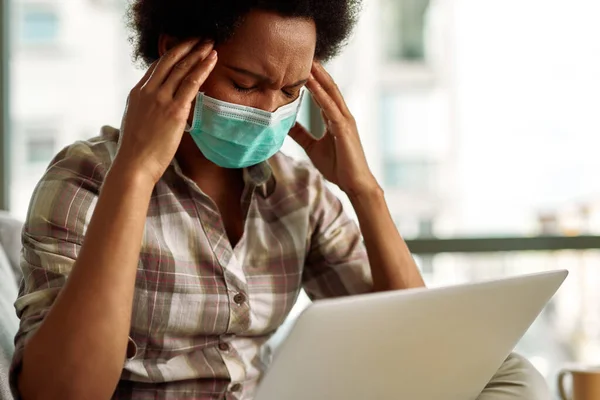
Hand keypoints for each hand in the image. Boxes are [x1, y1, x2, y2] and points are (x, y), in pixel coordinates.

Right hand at [115, 40, 216, 183]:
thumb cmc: (137, 152)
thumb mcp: (137, 123)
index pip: (156, 68)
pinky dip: (203, 68)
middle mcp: (148, 92)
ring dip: (198, 53)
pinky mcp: (174, 110)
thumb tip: (159, 111)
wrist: (134, 165)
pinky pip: (191, 83)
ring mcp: (160, 99)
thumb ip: (148, 111)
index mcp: (137, 94)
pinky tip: (211, 59)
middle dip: (187, 47)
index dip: (172, 55)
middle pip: (169, 61)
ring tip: (210, 43)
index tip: (184, 48)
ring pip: (182, 69)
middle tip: (200, 38)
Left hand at [289, 62, 380, 197]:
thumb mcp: (312, 147)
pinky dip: (321, 95)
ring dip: (319, 77)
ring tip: (307, 61)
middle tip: (303, 53)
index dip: (313, 79)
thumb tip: (285, 124)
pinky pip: (331, 108)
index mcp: (336, 118)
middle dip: (317, 71)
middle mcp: (342, 115)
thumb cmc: (338, 166)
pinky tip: (311, 85)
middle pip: (329, 87)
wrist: (354, 184)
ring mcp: (345, 121)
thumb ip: (301, 134)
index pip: (323, 93)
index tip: (300, 64)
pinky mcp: (344, 129)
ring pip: (331, 93)